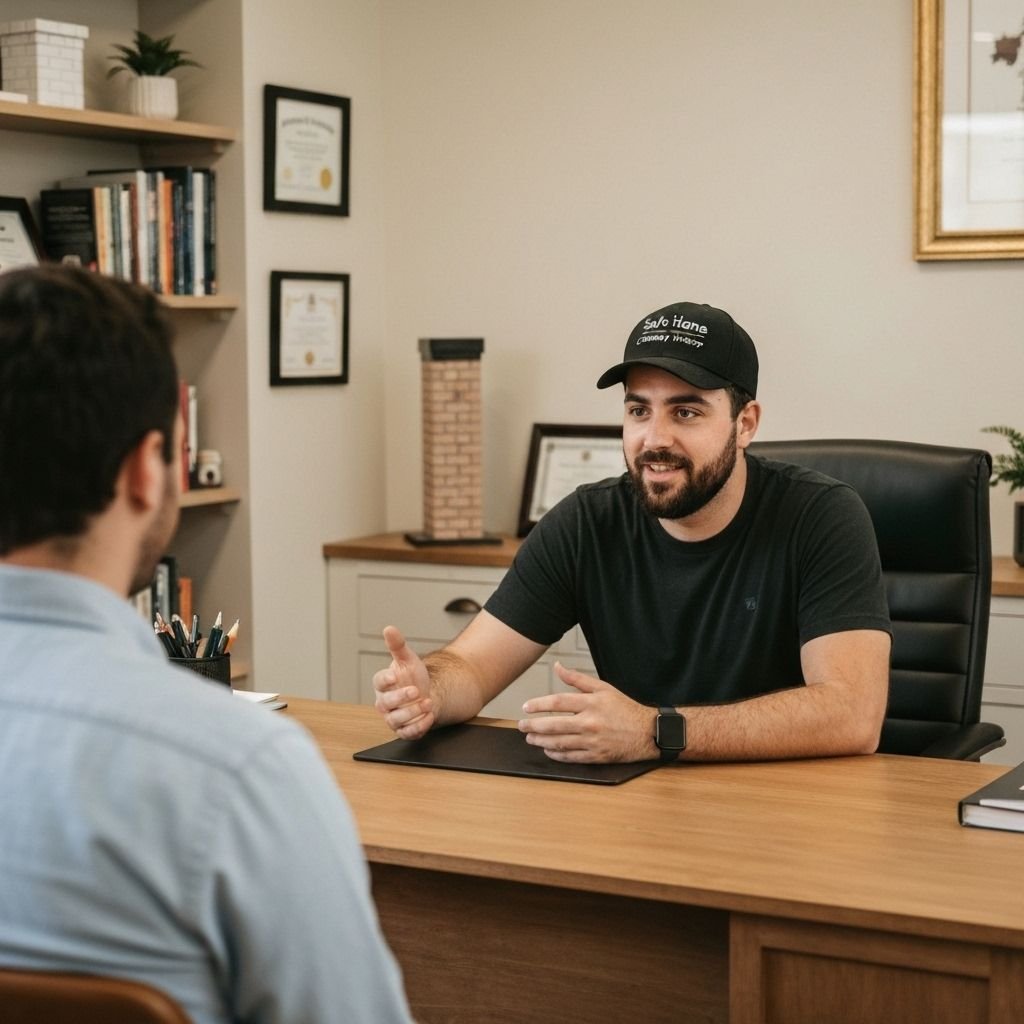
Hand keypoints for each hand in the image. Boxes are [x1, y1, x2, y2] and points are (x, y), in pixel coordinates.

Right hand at [372, 626, 434, 738]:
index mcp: (383, 684)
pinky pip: (408, 733)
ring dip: (412, 713)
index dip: (385, 680)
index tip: (395, 676)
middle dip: (400, 698)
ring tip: (428, 702)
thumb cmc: (412, 677)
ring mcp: (393, 718)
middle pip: (386, 703)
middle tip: (416, 691)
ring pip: (396, 720)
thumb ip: (397, 645)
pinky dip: (419, 726)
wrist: (426, 695)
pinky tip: (429, 716)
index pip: (378, 682)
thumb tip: (389, 628)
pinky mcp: (404, 730)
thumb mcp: (408, 659)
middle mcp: (385, 703)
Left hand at [517, 663, 657, 762]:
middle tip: (521, 726)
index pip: (558, 702)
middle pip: (554, 725)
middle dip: (534, 726)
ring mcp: (592, 741)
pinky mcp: (596, 756)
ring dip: (541, 741)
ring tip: (531, 738)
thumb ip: (578, 679)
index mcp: (591, 703)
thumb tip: (557, 667)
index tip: (526, 707)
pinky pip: (571, 757)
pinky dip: (557, 755)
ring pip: (560, 743)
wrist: (648, 732)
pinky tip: (548, 751)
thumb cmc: (625, 709)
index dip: (539, 705)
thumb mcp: (603, 688)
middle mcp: (590, 722)